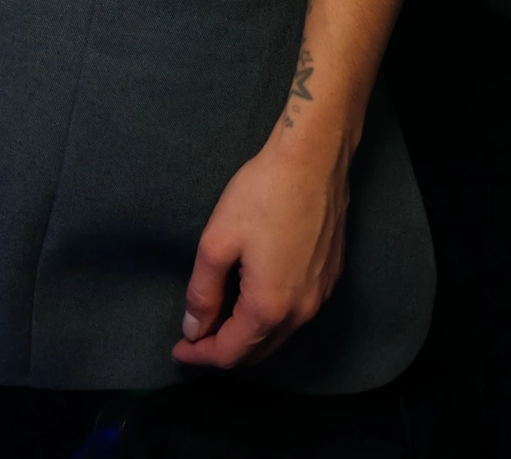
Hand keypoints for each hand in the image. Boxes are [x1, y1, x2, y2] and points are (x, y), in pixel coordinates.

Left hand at [172, 139, 348, 371]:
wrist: (315, 156)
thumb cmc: (262, 193)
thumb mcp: (217, 241)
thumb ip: (202, 292)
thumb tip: (194, 330)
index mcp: (269, 307)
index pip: (230, 353)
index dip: (200, 355)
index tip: (178, 348)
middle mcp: (301, 311)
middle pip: (258, 351)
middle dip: (224, 350)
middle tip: (196, 336)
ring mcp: (322, 294)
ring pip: (280, 334)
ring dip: (249, 335)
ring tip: (222, 318)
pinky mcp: (332, 274)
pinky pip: (297, 312)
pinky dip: (273, 317)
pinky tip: (257, 295)